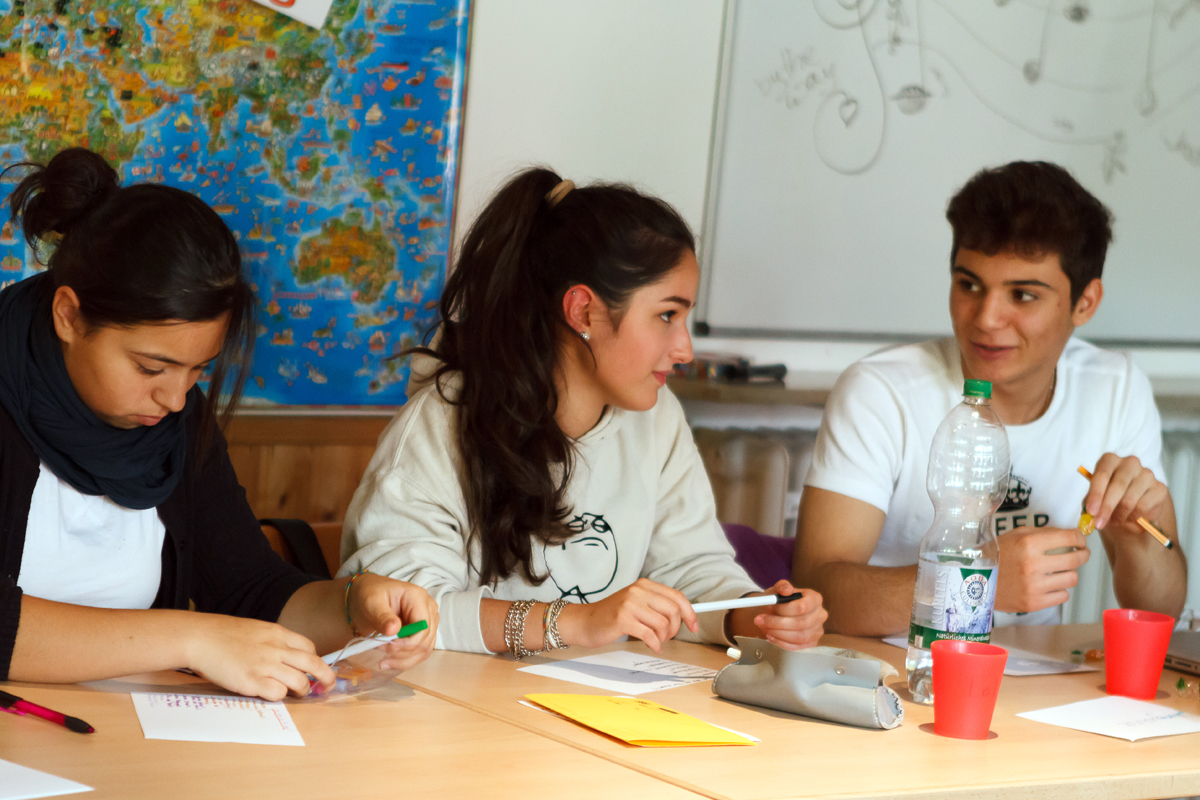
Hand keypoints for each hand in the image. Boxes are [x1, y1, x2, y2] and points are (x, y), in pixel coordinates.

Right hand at [184, 613, 334, 701]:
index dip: (314, 659)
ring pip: (300, 681)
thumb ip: (273, 641)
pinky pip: (278, 693)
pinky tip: (273, 694)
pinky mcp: (252, 682)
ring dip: (304, 690)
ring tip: (300, 694)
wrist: (201, 637)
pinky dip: (280, 696)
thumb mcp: (256, 630)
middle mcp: (276, 648)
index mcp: (278, 633)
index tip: (313, 668)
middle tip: (329, 685)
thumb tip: (285, 656)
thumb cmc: (224, 634)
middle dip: (326, 676)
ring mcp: (265, 665)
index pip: (309, 647)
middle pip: (313, 663)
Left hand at [347, 573, 438, 671]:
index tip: (388, 648)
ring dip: (405, 661)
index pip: (423, 626)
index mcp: (417, 597)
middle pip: (425, 640)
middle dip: (403, 652)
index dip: (409, 642)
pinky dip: (405, 661)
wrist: (367, 596)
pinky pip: (419, 652)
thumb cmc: (369, 594)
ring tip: (383, 662)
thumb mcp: (371, 602)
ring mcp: (428, 622)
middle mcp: (428, 609)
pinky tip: (389, 662)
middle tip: (381, 651)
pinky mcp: (422, 633)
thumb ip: (382, 616)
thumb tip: (394, 630)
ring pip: (424, 650)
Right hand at [559, 578, 697, 651]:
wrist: (585, 621)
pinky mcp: (623, 619)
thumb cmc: (612, 615)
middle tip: (667, 637)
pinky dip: (655, 644)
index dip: (690, 613)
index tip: (694, 626)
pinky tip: (651, 646)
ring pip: (663, 624)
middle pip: (674, 611)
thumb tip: (685, 616)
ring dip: (663, 638)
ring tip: (654, 640)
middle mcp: (638, 591)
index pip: (677, 596)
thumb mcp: (636, 603)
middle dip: (675, 629)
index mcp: (644, 585)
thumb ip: (657, 605)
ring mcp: (630, 604)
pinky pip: (650, 635)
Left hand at [727, 580, 826, 649]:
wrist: (778, 613)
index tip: (768, 606)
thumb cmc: (779, 600)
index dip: (783, 609)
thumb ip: (782, 586)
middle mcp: (820, 615)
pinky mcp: (811, 643)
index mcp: (815, 599)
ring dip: (777, 633)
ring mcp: (817, 630)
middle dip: (776, 623)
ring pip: (798, 637)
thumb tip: (786, 589)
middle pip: (800, 623)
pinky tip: (770, 635)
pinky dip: (781, 642)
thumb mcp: (778, 590)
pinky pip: (796, 646)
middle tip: (759, 620)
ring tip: (763, 627)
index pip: (802, 607)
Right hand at [995, 526, 1089, 613]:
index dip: (1080, 538)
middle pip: (1075, 559)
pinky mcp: (1034, 602)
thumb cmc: (997, 555)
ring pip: (1072, 579)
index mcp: (1029, 544)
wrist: (975, 579)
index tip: (1080, 540)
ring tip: (1060, 570)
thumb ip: (1043, 533)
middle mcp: (1033, 564)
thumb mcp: (1016, 535)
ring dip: (1069, 573)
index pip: (1069, 538)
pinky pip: (1062, 596)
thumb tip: (1070, 535)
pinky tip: (1049, 584)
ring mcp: (1034, 586)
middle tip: (1081, 553)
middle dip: (1083, 554)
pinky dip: (1059, 589)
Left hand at [1086, 453, 1168, 532]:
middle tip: (1099, 524)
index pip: (1102, 475)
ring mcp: (1147, 474)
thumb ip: (1091, 506)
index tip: (1091, 512)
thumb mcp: (1096, 501)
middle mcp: (1130, 463)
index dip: (1096, 494)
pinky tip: (1129, 518)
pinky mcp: (1160, 488)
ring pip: (1130, 499)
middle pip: (1117, 486)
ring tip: (1115, 520)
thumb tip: (1088, 518)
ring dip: (1119, 515)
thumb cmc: (1109, 499)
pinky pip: (1143, 506)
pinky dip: (1133, 517)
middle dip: (1107, 508)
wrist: (1131, 507)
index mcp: (1110, 460)